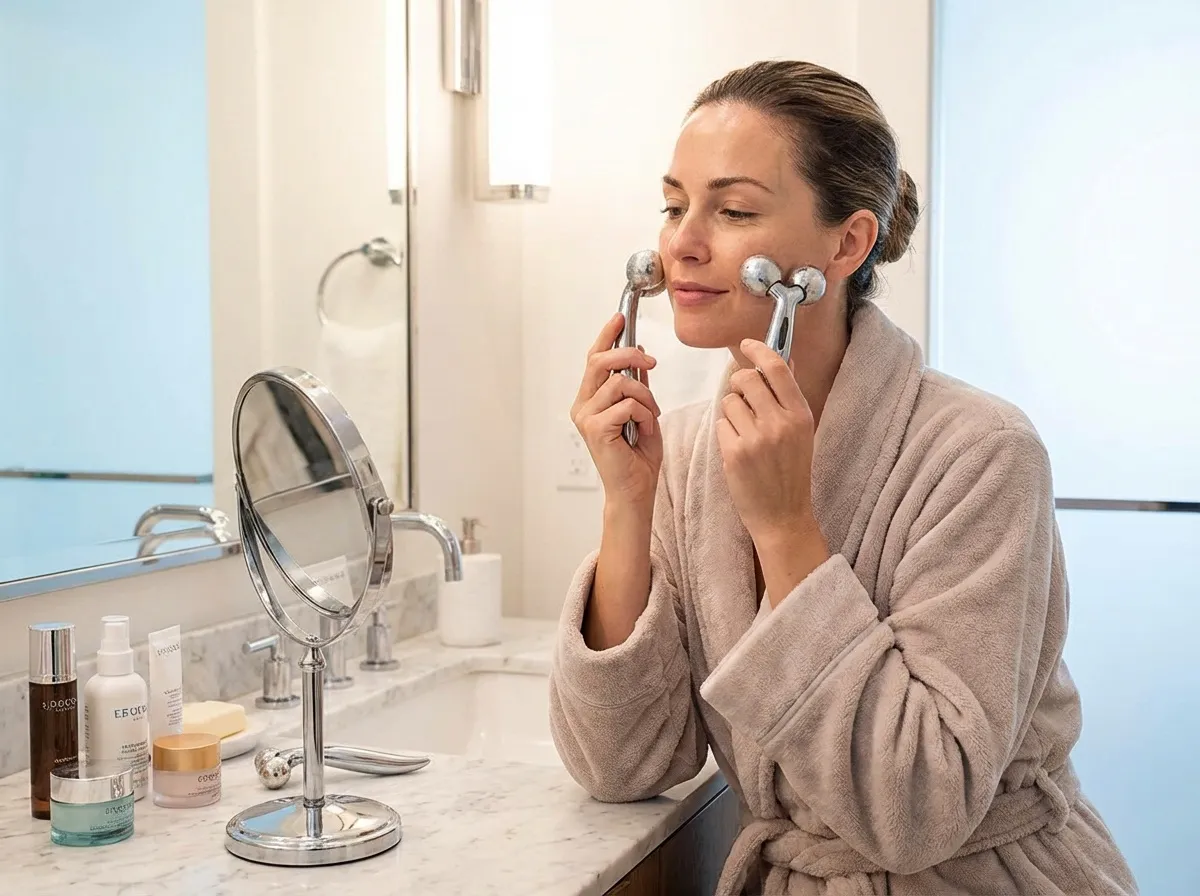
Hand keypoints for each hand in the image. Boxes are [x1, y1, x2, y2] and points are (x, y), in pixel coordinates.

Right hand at [571, 313, 662, 507]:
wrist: (636, 490)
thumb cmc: (638, 456)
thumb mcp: (642, 411)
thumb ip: (636, 384)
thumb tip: (638, 354)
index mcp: (590, 400)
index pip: (594, 359)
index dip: (606, 336)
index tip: (619, 318)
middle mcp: (583, 406)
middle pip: (600, 362)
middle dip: (629, 354)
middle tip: (651, 361)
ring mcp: (586, 417)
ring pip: (620, 383)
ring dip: (645, 396)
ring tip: (651, 416)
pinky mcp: (595, 429)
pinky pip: (627, 404)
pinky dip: (644, 414)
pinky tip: (644, 431)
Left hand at [715, 339, 818, 543]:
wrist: (783, 516)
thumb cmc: (791, 472)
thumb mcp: (801, 432)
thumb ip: (789, 398)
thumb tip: (782, 361)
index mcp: (800, 414)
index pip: (777, 368)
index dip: (758, 350)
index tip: (746, 344)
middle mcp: (780, 423)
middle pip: (746, 379)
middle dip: (738, 385)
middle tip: (743, 400)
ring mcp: (756, 438)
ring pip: (729, 401)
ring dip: (732, 412)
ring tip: (745, 434)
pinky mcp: (735, 453)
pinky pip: (721, 424)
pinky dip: (726, 433)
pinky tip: (738, 451)